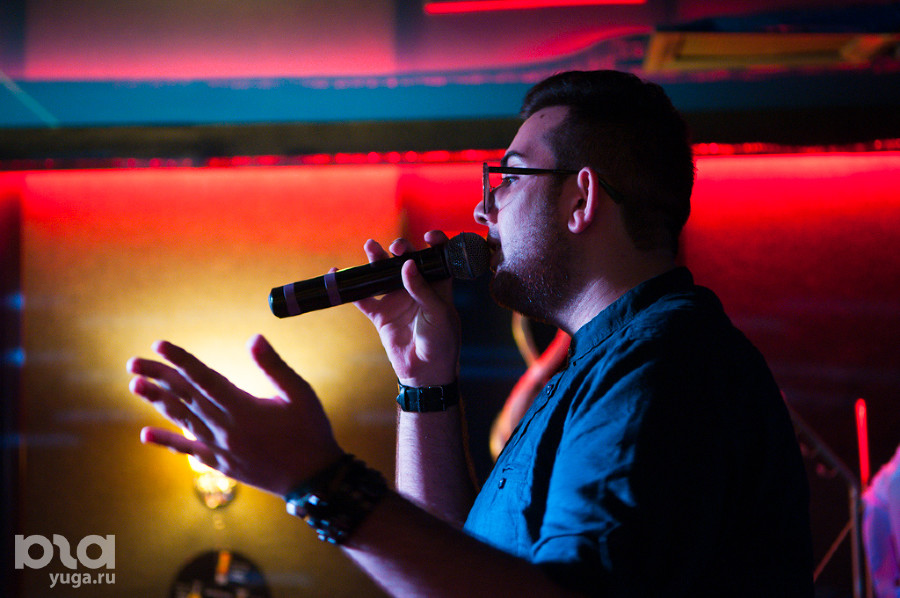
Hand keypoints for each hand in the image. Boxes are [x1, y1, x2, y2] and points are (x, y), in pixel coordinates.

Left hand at [127, 334, 342, 496]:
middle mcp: (225, 428)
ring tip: (135, 385)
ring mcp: (219, 448)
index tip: (159, 344)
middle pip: (185, 397)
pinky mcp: (221, 464)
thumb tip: (254, 338)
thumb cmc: (310, 431)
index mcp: (243, 408)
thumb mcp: (299, 393)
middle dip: (159, 376)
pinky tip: (145, 435)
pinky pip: (189, 450)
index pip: (204, 378)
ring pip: (181, 420)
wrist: (313, 479)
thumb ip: (274, 366)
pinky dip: (167, 442)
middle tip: (133, 361)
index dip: (180, 359)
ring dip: (157, 402)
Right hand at [353, 231, 460, 386]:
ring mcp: (397, 300)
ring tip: (370, 246)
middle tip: (396, 248)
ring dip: (376, 260)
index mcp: (437, 286)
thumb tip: (406, 264)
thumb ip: (422, 289)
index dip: (435, 244)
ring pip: (383, 274)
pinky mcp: (381, 315)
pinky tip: (339, 275)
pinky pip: (363, 298)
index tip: (428, 237)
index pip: (437, 258)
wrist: (425, 372)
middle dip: (401, 249)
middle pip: (405, 261)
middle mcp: (416, 289)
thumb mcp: (438, 314)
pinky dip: (350, 288)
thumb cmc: (441, 342)